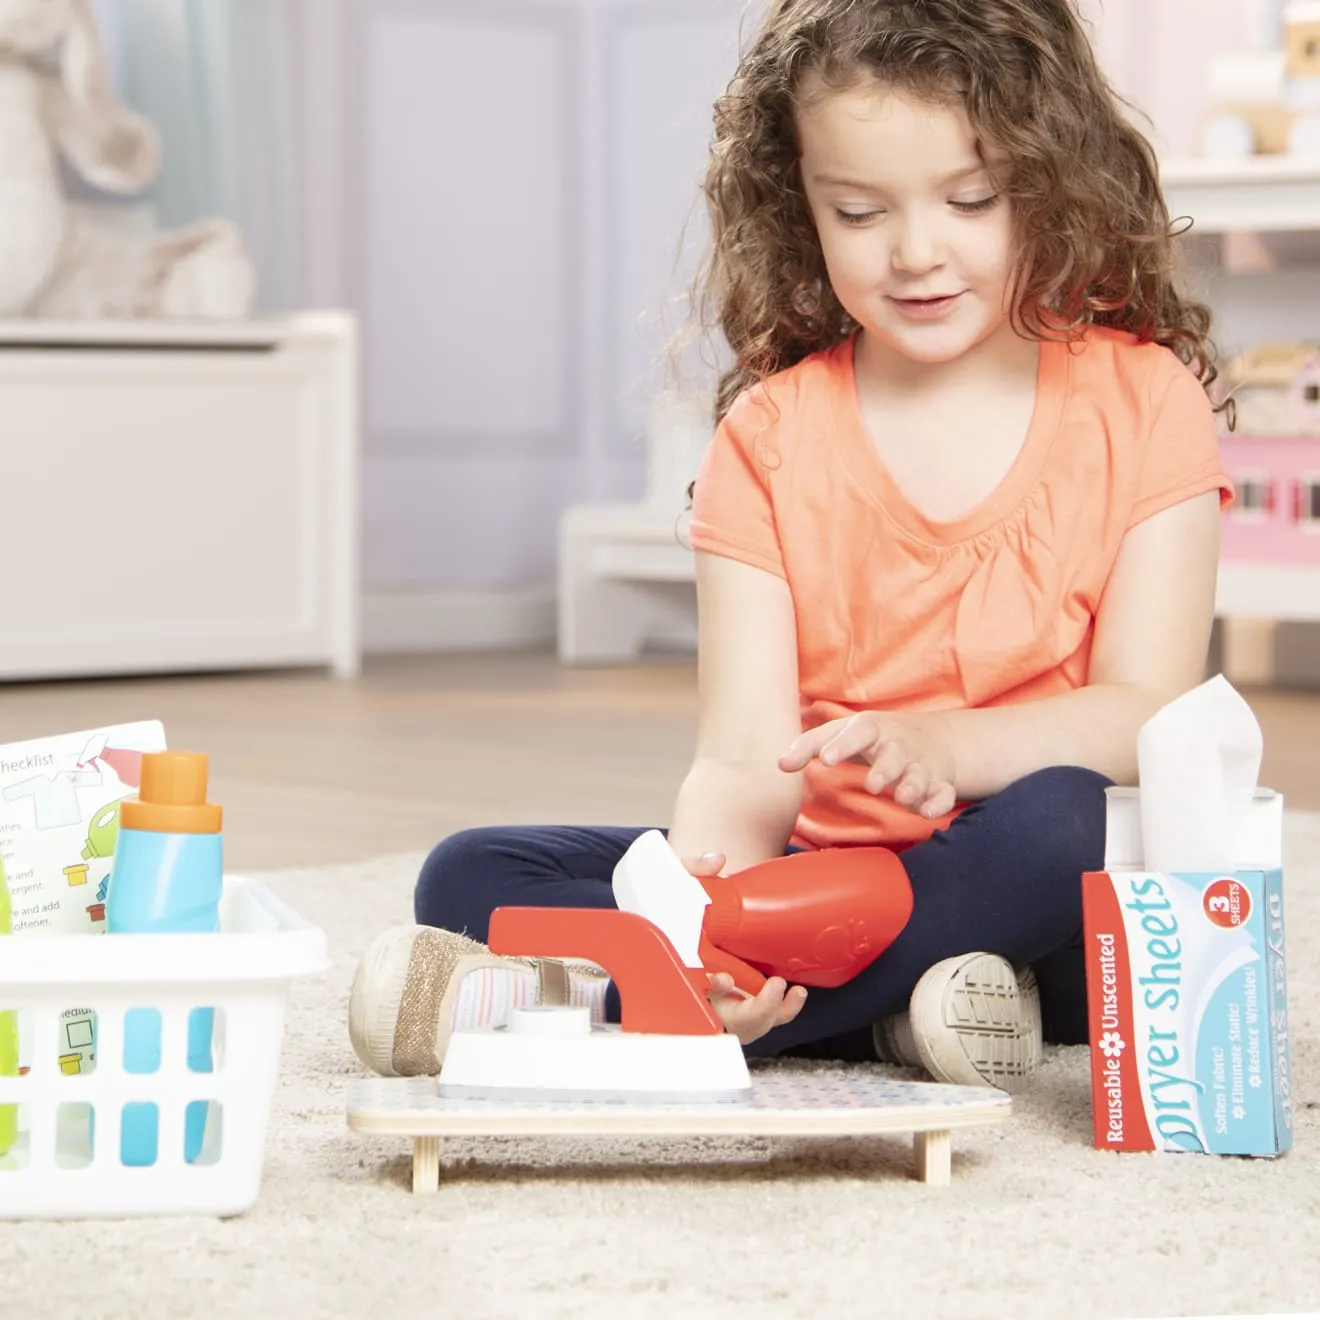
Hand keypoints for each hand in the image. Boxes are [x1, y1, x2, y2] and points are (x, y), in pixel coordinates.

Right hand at [678, 850, 807, 1043]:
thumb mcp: (675, 881)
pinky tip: (795, 994)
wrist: (679, 916)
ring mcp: (721, 1003)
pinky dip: (779, 1012)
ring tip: (793, 991)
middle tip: (773, 986)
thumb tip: (718, 860)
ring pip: (746, 1026)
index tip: (722, 979)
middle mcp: (701, 993)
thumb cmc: (672, 905)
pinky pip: (760, 1019)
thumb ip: (692, 868)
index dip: (708, 992)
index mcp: (681, 970)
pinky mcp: (740, 1002)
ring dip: (772, 1014)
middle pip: (726, 1020)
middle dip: (752, 1012)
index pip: (691, 992)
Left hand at [778, 711, 957, 818]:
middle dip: (885, 769)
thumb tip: (779, 764)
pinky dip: (939, 802)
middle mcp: (897, 746)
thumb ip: (809, 747)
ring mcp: (920, 765)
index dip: (842, 744)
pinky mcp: (938, 783)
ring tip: (902, 798)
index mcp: (871, 730)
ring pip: (921, 774)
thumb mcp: (841, 733)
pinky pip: (944, 793)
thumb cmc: (870, 738)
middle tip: (872, 785)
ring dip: (914, 786)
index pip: (857, 732)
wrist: (929, 738)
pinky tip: (927, 813)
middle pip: (894, 755)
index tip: (825, 759)